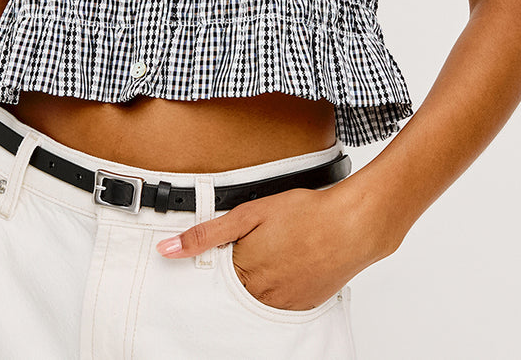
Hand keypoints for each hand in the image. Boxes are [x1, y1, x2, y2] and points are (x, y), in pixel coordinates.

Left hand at [155, 184, 385, 311]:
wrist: (353, 226)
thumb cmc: (306, 214)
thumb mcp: (249, 214)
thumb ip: (207, 234)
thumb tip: (168, 250)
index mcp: (243, 272)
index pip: (213, 278)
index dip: (214, 260)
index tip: (218, 251)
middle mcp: (261, 295)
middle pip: (234, 290)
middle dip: (237, 269)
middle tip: (256, 247)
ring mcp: (284, 303)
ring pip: (257, 298)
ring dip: (257, 280)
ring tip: (275, 253)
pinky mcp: (304, 305)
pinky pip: (281, 302)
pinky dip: (279, 286)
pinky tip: (289, 264)